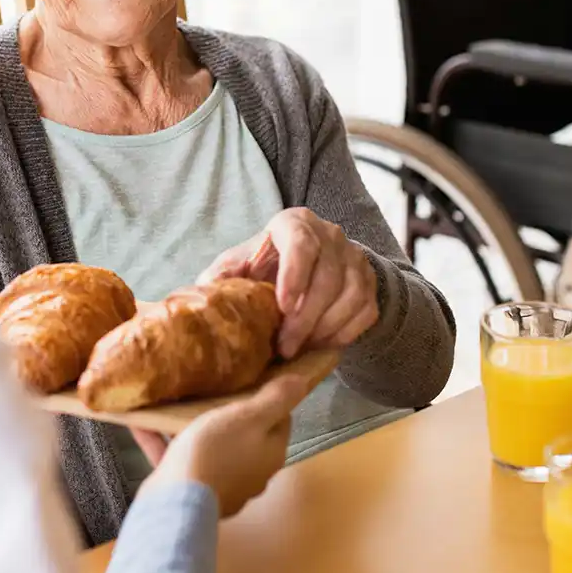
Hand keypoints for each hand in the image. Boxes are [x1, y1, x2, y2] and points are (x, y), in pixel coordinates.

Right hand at [134, 373, 308, 517]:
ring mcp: (225, 486)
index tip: (246, 378)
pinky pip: (183, 460)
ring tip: (176, 404)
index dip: (266, 396)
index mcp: (271, 452)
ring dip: (197, 430)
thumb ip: (276, 399)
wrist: (178, 501)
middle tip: (209, 389)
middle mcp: (254, 473)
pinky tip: (147, 425)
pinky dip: (168, 444)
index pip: (280, 418)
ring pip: (214, 449)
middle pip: (246, 434)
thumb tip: (303, 382)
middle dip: (230, 414)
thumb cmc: (216, 451)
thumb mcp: (249, 416)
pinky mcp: (195, 493)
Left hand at [198, 208, 379, 357]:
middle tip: (285, 347)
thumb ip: (222, 276)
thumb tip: (202, 295)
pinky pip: (365, 311)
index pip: (301, 244)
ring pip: (350, 296)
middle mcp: (330, 234)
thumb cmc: (266, 266)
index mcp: (294, 223)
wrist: (310, 267)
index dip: (294, 275)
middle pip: (327, 276)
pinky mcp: (369, 282)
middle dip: (305, 318)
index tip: (283, 308)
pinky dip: (344, 333)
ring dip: (325, 329)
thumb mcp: (240, 264)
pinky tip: (321, 344)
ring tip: (299, 348)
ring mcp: (354, 257)